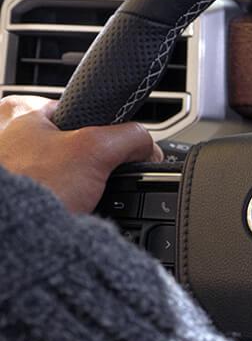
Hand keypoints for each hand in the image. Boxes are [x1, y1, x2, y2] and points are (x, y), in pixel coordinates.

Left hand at [0, 95, 161, 214]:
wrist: (13, 233)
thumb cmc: (33, 186)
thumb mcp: (96, 150)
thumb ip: (129, 138)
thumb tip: (148, 147)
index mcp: (18, 108)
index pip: (78, 112)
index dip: (103, 134)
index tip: (109, 155)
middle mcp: (4, 130)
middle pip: (68, 142)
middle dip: (84, 163)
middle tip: (89, 180)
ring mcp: (5, 162)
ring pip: (56, 169)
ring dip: (68, 183)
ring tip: (72, 197)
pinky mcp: (11, 191)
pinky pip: (45, 190)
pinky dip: (55, 198)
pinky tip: (58, 207)